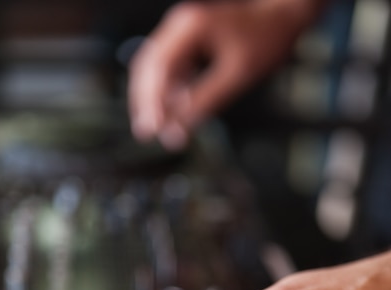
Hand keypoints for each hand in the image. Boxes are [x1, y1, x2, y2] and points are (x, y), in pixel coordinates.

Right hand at [127, 0, 324, 149]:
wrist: (283, 17)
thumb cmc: (266, 40)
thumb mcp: (236, 77)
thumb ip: (205, 102)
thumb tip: (179, 129)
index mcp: (191, 28)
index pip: (158, 67)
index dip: (152, 101)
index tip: (152, 128)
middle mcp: (181, 25)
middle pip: (149, 66)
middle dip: (145, 101)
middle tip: (145, 133)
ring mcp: (184, 31)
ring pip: (155, 67)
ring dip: (154, 97)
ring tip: (156, 127)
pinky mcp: (190, 40)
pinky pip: (171, 66)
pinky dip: (168, 89)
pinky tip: (173, 109)